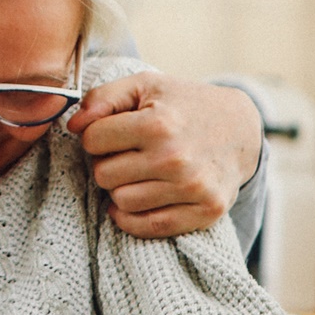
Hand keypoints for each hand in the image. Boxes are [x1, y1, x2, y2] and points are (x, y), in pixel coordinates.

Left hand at [67, 73, 261, 237]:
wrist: (240, 129)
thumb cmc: (183, 105)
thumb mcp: (145, 86)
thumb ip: (103, 97)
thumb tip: (73, 125)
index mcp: (158, 124)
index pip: (92, 140)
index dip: (96, 135)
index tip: (112, 133)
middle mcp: (175, 159)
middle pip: (103, 175)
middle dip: (108, 163)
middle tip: (128, 154)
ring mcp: (192, 188)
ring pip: (121, 202)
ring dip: (122, 188)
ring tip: (140, 172)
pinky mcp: (205, 211)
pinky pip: (148, 228)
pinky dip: (134, 218)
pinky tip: (139, 199)